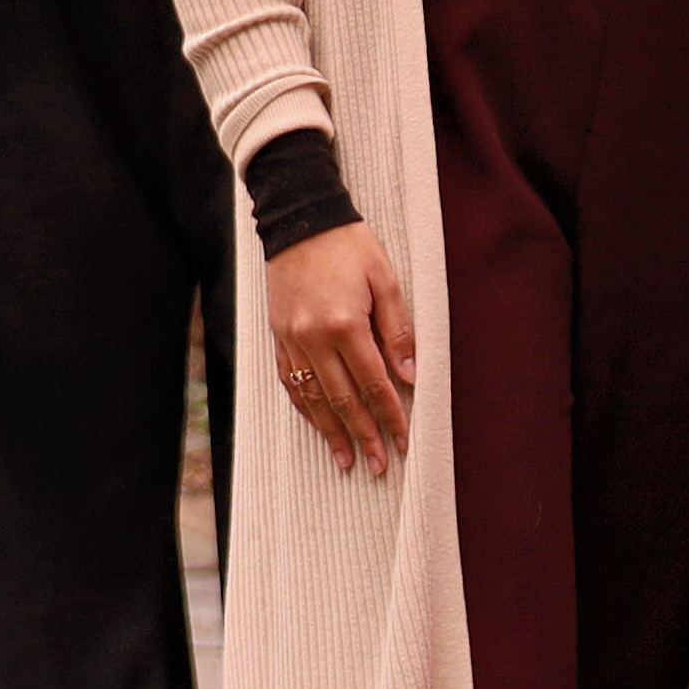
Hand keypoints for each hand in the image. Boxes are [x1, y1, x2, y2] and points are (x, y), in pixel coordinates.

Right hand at [264, 225, 413, 474]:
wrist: (301, 223)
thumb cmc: (350, 247)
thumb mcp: (385, 280)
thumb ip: (398, 330)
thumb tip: (410, 375)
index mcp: (344, 324)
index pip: (374, 382)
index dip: (390, 415)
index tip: (404, 440)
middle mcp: (313, 338)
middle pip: (342, 399)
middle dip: (364, 435)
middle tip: (380, 464)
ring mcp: (291, 341)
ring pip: (313, 398)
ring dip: (332, 432)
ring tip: (348, 459)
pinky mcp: (278, 338)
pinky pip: (291, 384)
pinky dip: (307, 409)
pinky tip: (319, 427)